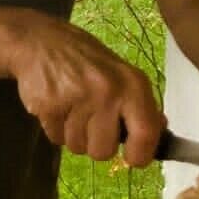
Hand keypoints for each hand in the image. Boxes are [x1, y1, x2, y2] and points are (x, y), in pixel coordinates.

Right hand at [4, 12, 165, 164]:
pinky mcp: (49, 105)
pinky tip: (56, 106)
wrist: (40, 41)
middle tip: (90, 122)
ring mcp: (77, 98)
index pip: (146, 134)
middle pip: (103, 151)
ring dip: (73, 135)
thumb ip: (139, 105)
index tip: (131, 157)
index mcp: (132, 84)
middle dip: (95, 144)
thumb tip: (159, 133)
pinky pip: (56, 138)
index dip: (139, 155)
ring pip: (77, 147)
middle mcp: (108, 91)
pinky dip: (55, 128)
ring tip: (71, 109)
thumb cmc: (85, 61)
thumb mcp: (120, 75)